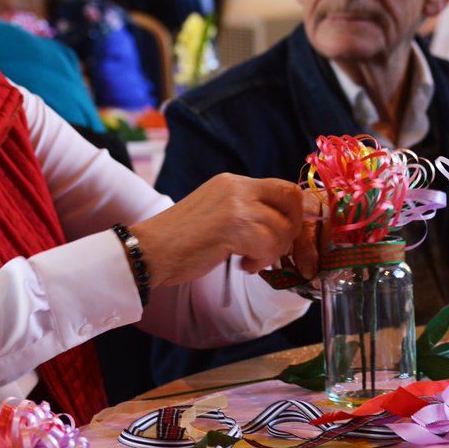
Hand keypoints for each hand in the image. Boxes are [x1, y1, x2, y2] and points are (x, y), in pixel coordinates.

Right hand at [131, 174, 313, 287]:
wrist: (149, 250)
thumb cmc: (181, 240)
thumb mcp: (217, 213)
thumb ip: (246, 211)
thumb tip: (284, 225)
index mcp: (232, 182)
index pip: (284, 187)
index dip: (299, 211)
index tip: (297, 232)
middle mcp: (236, 188)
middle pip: (292, 199)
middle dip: (296, 229)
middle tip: (282, 249)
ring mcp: (235, 206)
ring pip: (282, 229)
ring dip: (273, 252)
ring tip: (250, 260)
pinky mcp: (233, 228)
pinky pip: (269, 246)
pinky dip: (261, 261)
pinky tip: (243, 265)